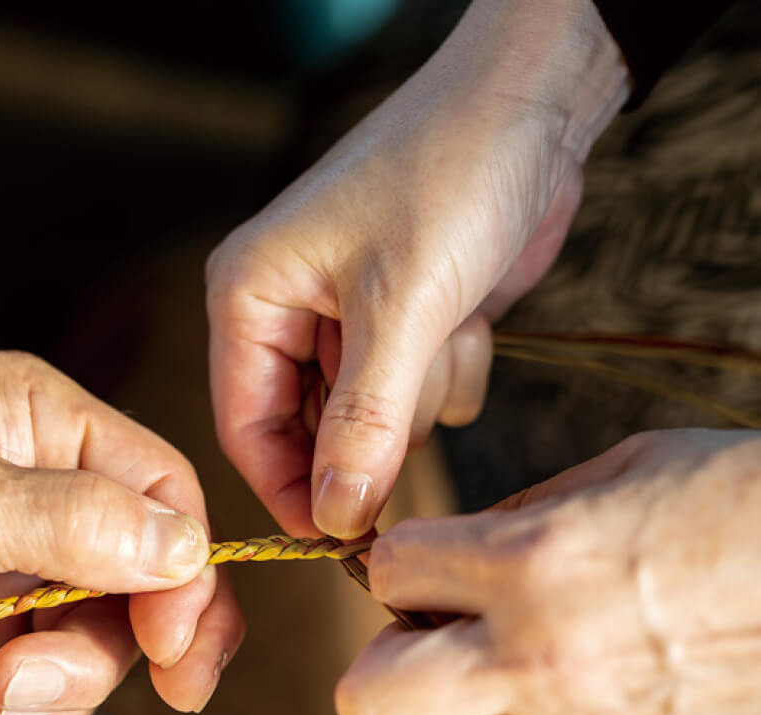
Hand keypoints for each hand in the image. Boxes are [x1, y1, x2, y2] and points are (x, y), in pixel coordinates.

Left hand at [0, 352, 242, 714]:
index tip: (174, 642)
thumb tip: (186, 548)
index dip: (187, 566)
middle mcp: (45, 485)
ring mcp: (24, 562)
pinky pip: (65, 672)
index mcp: (40, 421)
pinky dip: (45, 703)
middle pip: (149, 569)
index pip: (162, 487)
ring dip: (74, 677)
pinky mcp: (0, 627)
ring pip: (112, 630)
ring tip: (4, 690)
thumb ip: (72, 519)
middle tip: (93, 682)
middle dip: (126, 637)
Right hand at [207, 0, 627, 538]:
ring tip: (446, 318)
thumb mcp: (401, 308)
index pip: (246, 426)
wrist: (534, 108)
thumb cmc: (448, 176)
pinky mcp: (403, 325)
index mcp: (250, 297)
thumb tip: (336, 520)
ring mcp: (348, 320)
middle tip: (414, 408)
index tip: (339, 541)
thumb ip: (365, 423)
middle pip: (312, 431)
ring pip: (376, 420)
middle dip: (373, 429)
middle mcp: (288, 312)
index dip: (288, 489)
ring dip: (423, 389)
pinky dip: (452, 368)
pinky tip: (468, 312)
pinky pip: (421, 395)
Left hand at [335, 430, 760, 714]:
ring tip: (487, 672)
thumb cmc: (734, 504)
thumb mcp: (615, 472)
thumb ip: (512, 515)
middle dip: (378, 662)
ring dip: (438, 712)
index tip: (429, 560)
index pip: (391, 571)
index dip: (400, 560)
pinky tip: (555, 698)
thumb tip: (451, 551)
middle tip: (422, 635)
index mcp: (531, 561)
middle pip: (368, 700)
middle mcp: (536, 657)